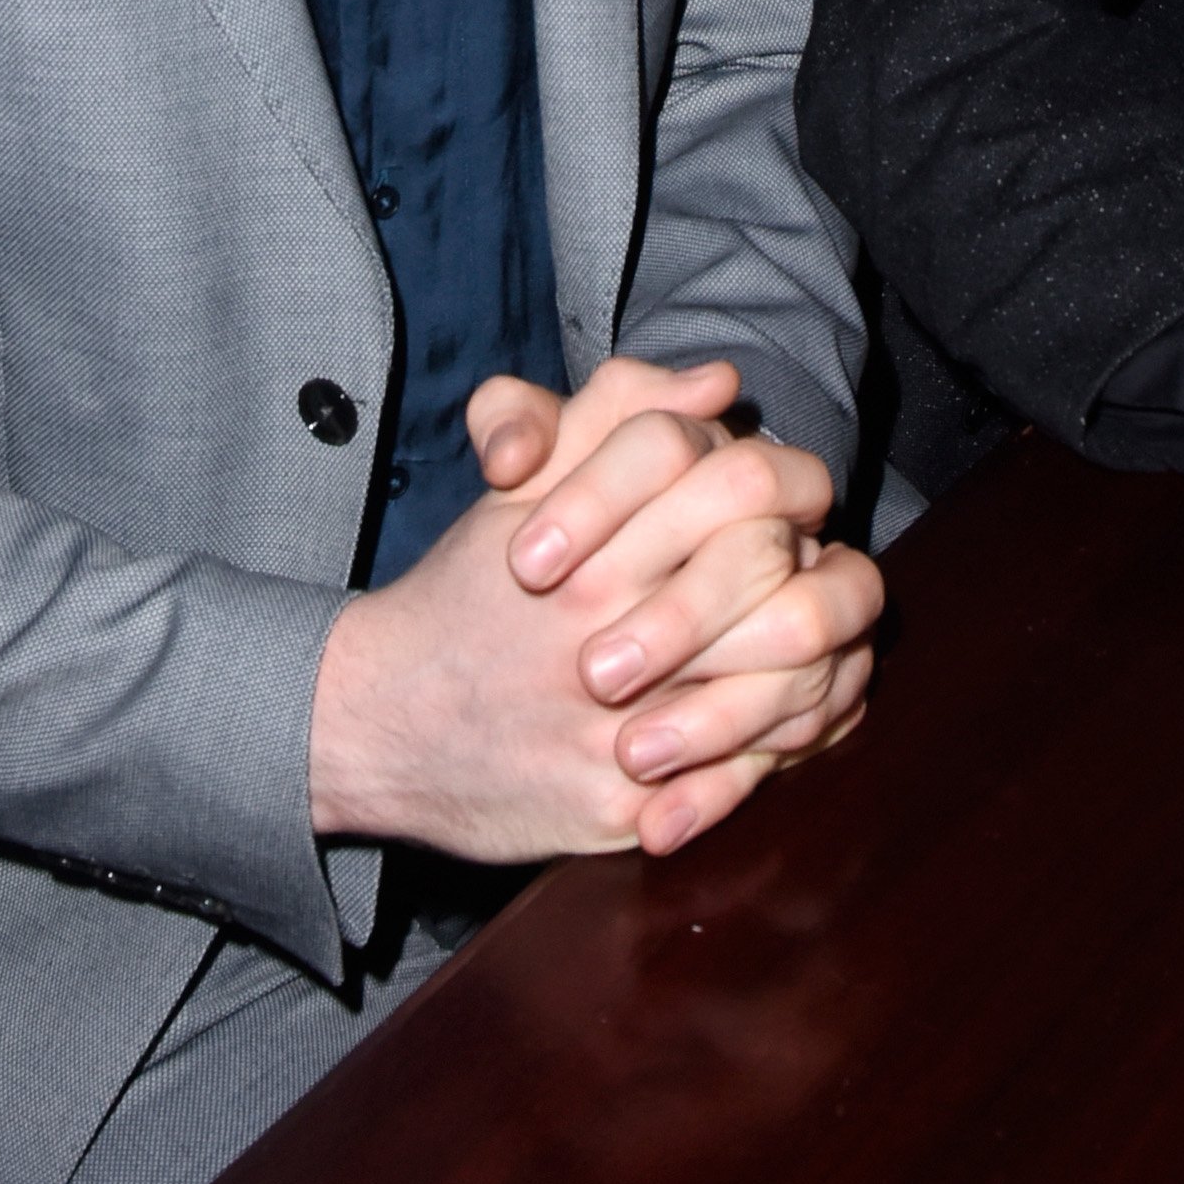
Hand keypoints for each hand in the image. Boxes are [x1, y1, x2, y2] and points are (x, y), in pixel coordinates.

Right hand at [307, 357, 878, 862]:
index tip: (774, 513)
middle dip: (800, 567)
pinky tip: (777, 729)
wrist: (374, 720)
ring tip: (802, 654)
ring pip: (779, 680)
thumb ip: (618, 414)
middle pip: (765, 569)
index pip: (738, 480)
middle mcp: (605, 623)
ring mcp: (614, 719)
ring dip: (809, 660)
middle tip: (797, 581)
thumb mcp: (524, 485)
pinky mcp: (617, 805)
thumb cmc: (468, 594)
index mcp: (594, 539)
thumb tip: (720, 379)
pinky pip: (741, 776)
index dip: (778, 487)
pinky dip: (777, 750)